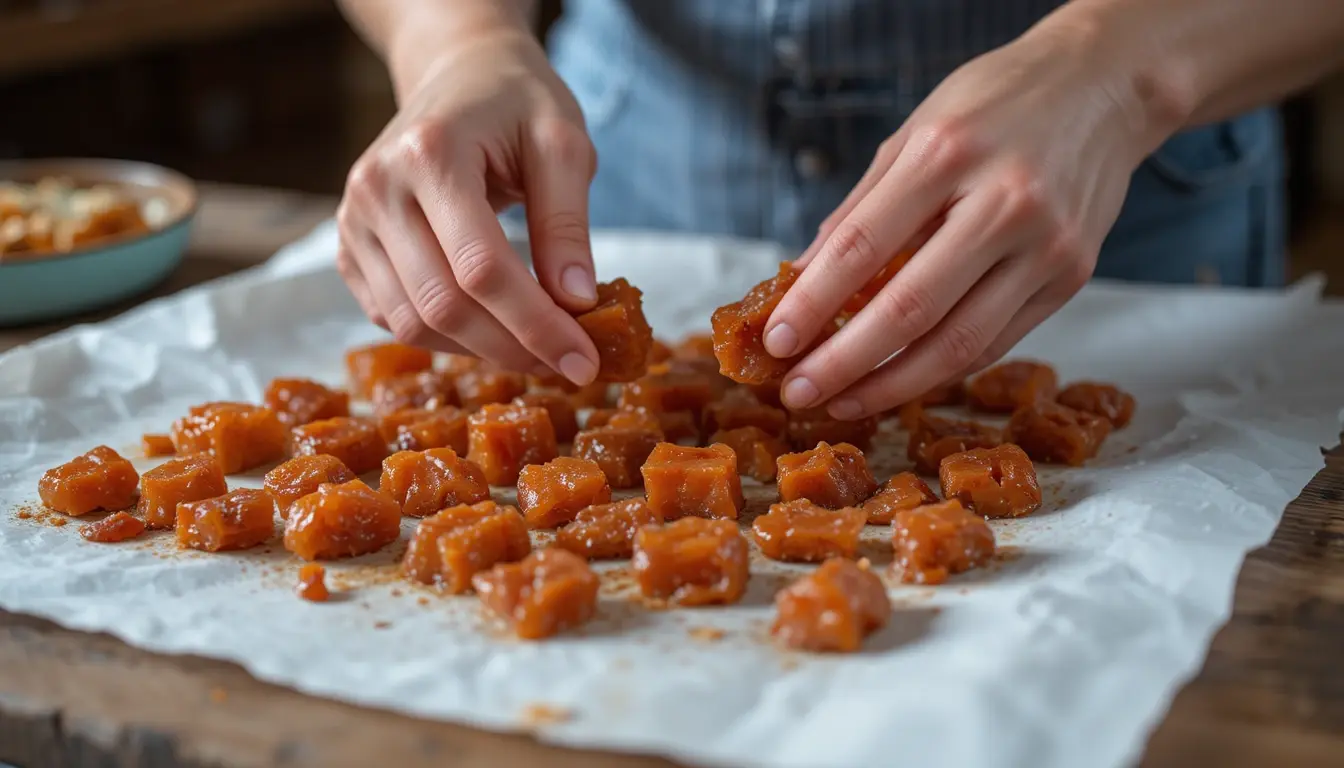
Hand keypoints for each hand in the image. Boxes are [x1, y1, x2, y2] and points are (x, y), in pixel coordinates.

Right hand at [337, 26, 601, 383]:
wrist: (459, 73)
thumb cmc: (517, 102)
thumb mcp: (562, 143)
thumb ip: (567, 223)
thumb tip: (577, 304)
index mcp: (429, 153)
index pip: (481, 269)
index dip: (536, 326)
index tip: (585, 361)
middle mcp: (377, 189)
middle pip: (443, 306)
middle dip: (515, 349)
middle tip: (572, 367)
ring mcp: (353, 222)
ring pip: (413, 324)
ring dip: (482, 352)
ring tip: (540, 351)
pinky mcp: (349, 248)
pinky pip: (393, 318)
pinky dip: (447, 339)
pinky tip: (496, 332)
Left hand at [764, 25, 1167, 417]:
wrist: (1104, 86)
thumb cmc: (996, 103)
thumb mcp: (914, 132)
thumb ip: (860, 208)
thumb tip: (800, 278)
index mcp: (948, 154)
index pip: (863, 245)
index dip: (813, 302)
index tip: (775, 341)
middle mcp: (1005, 202)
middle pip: (910, 309)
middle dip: (843, 362)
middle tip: (798, 392)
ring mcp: (1046, 246)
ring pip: (957, 343)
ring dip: (890, 385)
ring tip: (841, 402)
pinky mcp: (1072, 277)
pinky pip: (994, 342)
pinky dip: (939, 371)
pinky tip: (897, 383)